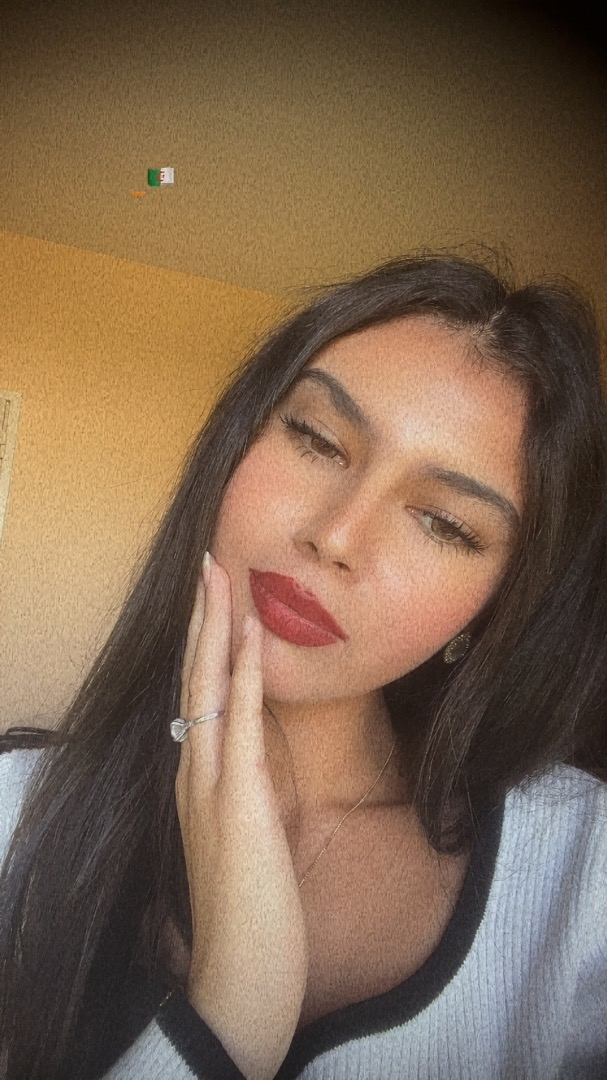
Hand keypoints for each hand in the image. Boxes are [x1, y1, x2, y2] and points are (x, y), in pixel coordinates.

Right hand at [175, 552, 307, 1079]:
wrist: (236, 980)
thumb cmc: (248, 920)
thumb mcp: (245, 846)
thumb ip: (242, 805)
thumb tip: (251, 772)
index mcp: (199, 783)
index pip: (198, 698)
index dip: (205, 646)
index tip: (214, 601)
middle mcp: (195, 773)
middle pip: (194, 678)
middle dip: (202, 618)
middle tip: (209, 563)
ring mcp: (211, 783)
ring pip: (207, 686)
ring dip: (215, 626)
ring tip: (220, 574)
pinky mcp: (238, 798)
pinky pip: (240, 719)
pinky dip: (244, 671)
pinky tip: (250, 632)